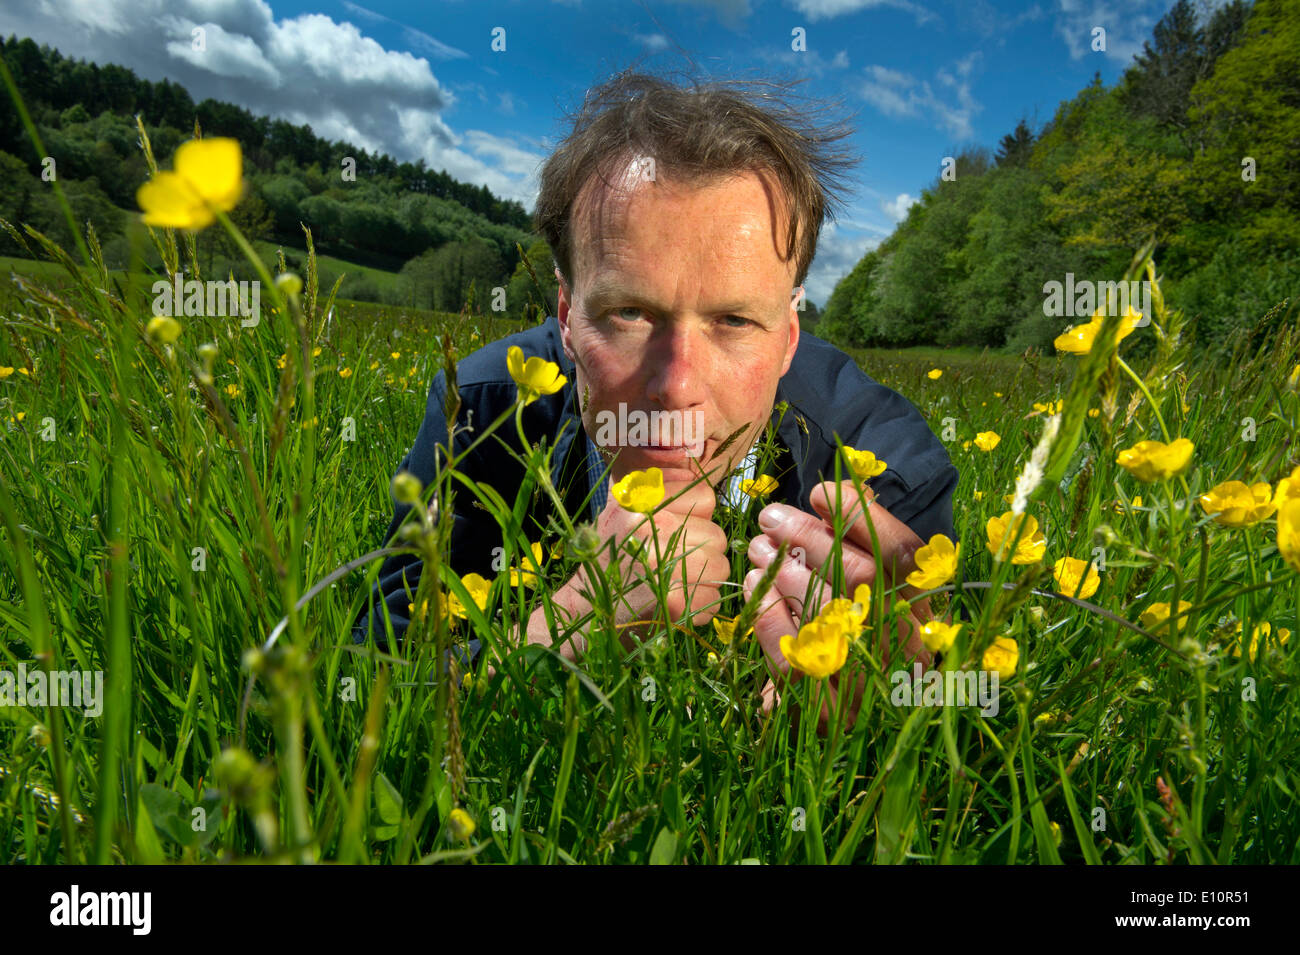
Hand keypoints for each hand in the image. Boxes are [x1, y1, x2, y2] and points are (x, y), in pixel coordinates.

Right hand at [527, 466, 728, 658]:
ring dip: (705, 581)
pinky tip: (673, 604)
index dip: (699, 518)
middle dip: (705, 553)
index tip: (679, 533)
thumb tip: (695, 469)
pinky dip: (700, 606)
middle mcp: (649, 527)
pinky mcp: (672, 601)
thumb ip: (656, 491)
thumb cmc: (607, 558)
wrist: (581, 611)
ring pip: (720, 568)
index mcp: (639, 500)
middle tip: (675, 565)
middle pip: (716, 536)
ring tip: (674, 584)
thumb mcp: (622, 511)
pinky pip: (713, 598)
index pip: (706, 498)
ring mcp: (661, 565)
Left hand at [743, 480, 935, 732]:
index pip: (906, 555)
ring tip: (759, 548)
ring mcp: (871, 685)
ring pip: (827, 616)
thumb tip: (831, 492)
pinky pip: (794, 661)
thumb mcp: (880, 590)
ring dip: (784, 572)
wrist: (860, 726)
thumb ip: (864, 541)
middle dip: (809, 538)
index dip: (860, 516)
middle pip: (862, 579)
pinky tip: (756, 587)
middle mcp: (909, 651)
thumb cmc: (863, 637)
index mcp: (929, 614)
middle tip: (771, 518)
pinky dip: (770, 617)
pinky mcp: (827, 713)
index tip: (819, 492)